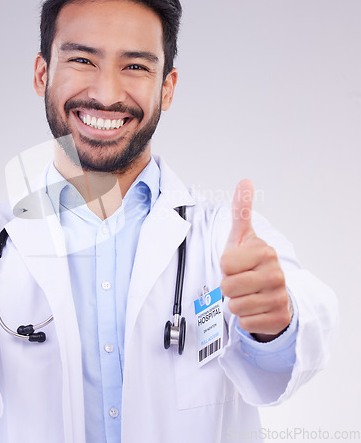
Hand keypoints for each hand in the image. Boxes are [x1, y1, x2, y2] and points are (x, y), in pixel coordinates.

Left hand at [220, 180, 291, 341]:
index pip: (225, 264)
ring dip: (236, 303)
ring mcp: (280, 298)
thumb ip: (241, 210)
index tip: (237, 264)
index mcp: (265, 252)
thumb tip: (245, 181)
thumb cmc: (249, 263)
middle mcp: (276, 274)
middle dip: (228, 287)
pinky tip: (256, 309)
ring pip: (235, 307)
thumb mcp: (242, 237)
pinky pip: (245, 324)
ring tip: (247, 295)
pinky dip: (246, 319)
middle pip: (228, 287)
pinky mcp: (278, 320)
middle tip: (240, 282)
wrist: (269, 292)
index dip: (225, 266)